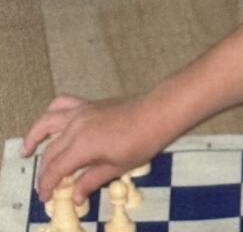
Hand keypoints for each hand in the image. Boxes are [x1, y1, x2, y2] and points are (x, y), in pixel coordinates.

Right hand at [22, 94, 164, 204]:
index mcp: (82, 146)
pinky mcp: (88, 103)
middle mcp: (75, 127)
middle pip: (51, 151)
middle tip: (46, 185)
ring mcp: (80, 112)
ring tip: (27, 150)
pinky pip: (62, 103)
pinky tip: (50, 120)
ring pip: (47, 123)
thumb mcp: (118, 166)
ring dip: (34, 136)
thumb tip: (75, 196)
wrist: (158, 113)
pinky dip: (51, 111)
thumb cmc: (142, 141)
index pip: (56, 169)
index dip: (47, 184)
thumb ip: (92, 180)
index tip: (46, 197)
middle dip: (44, 170)